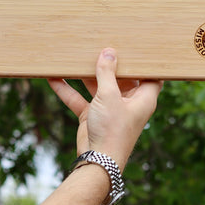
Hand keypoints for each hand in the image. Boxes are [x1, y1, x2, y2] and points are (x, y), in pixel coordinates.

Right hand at [48, 48, 162, 170]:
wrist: (97, 162)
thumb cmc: (112, 130)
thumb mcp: (109, 96)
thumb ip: (107, 73)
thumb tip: (108, 52)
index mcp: (143, 98)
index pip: (151, 76)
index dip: (145, 62)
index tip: (137, 47)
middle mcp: (128, 102)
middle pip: (120, 77)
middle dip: (110, 63)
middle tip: (101, 43)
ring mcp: (109, 109)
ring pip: (98, 86)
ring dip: (86, 74)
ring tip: (76, 55)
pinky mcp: (93, 115)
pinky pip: (80, 99)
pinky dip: (68, 90)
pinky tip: (54, 77)